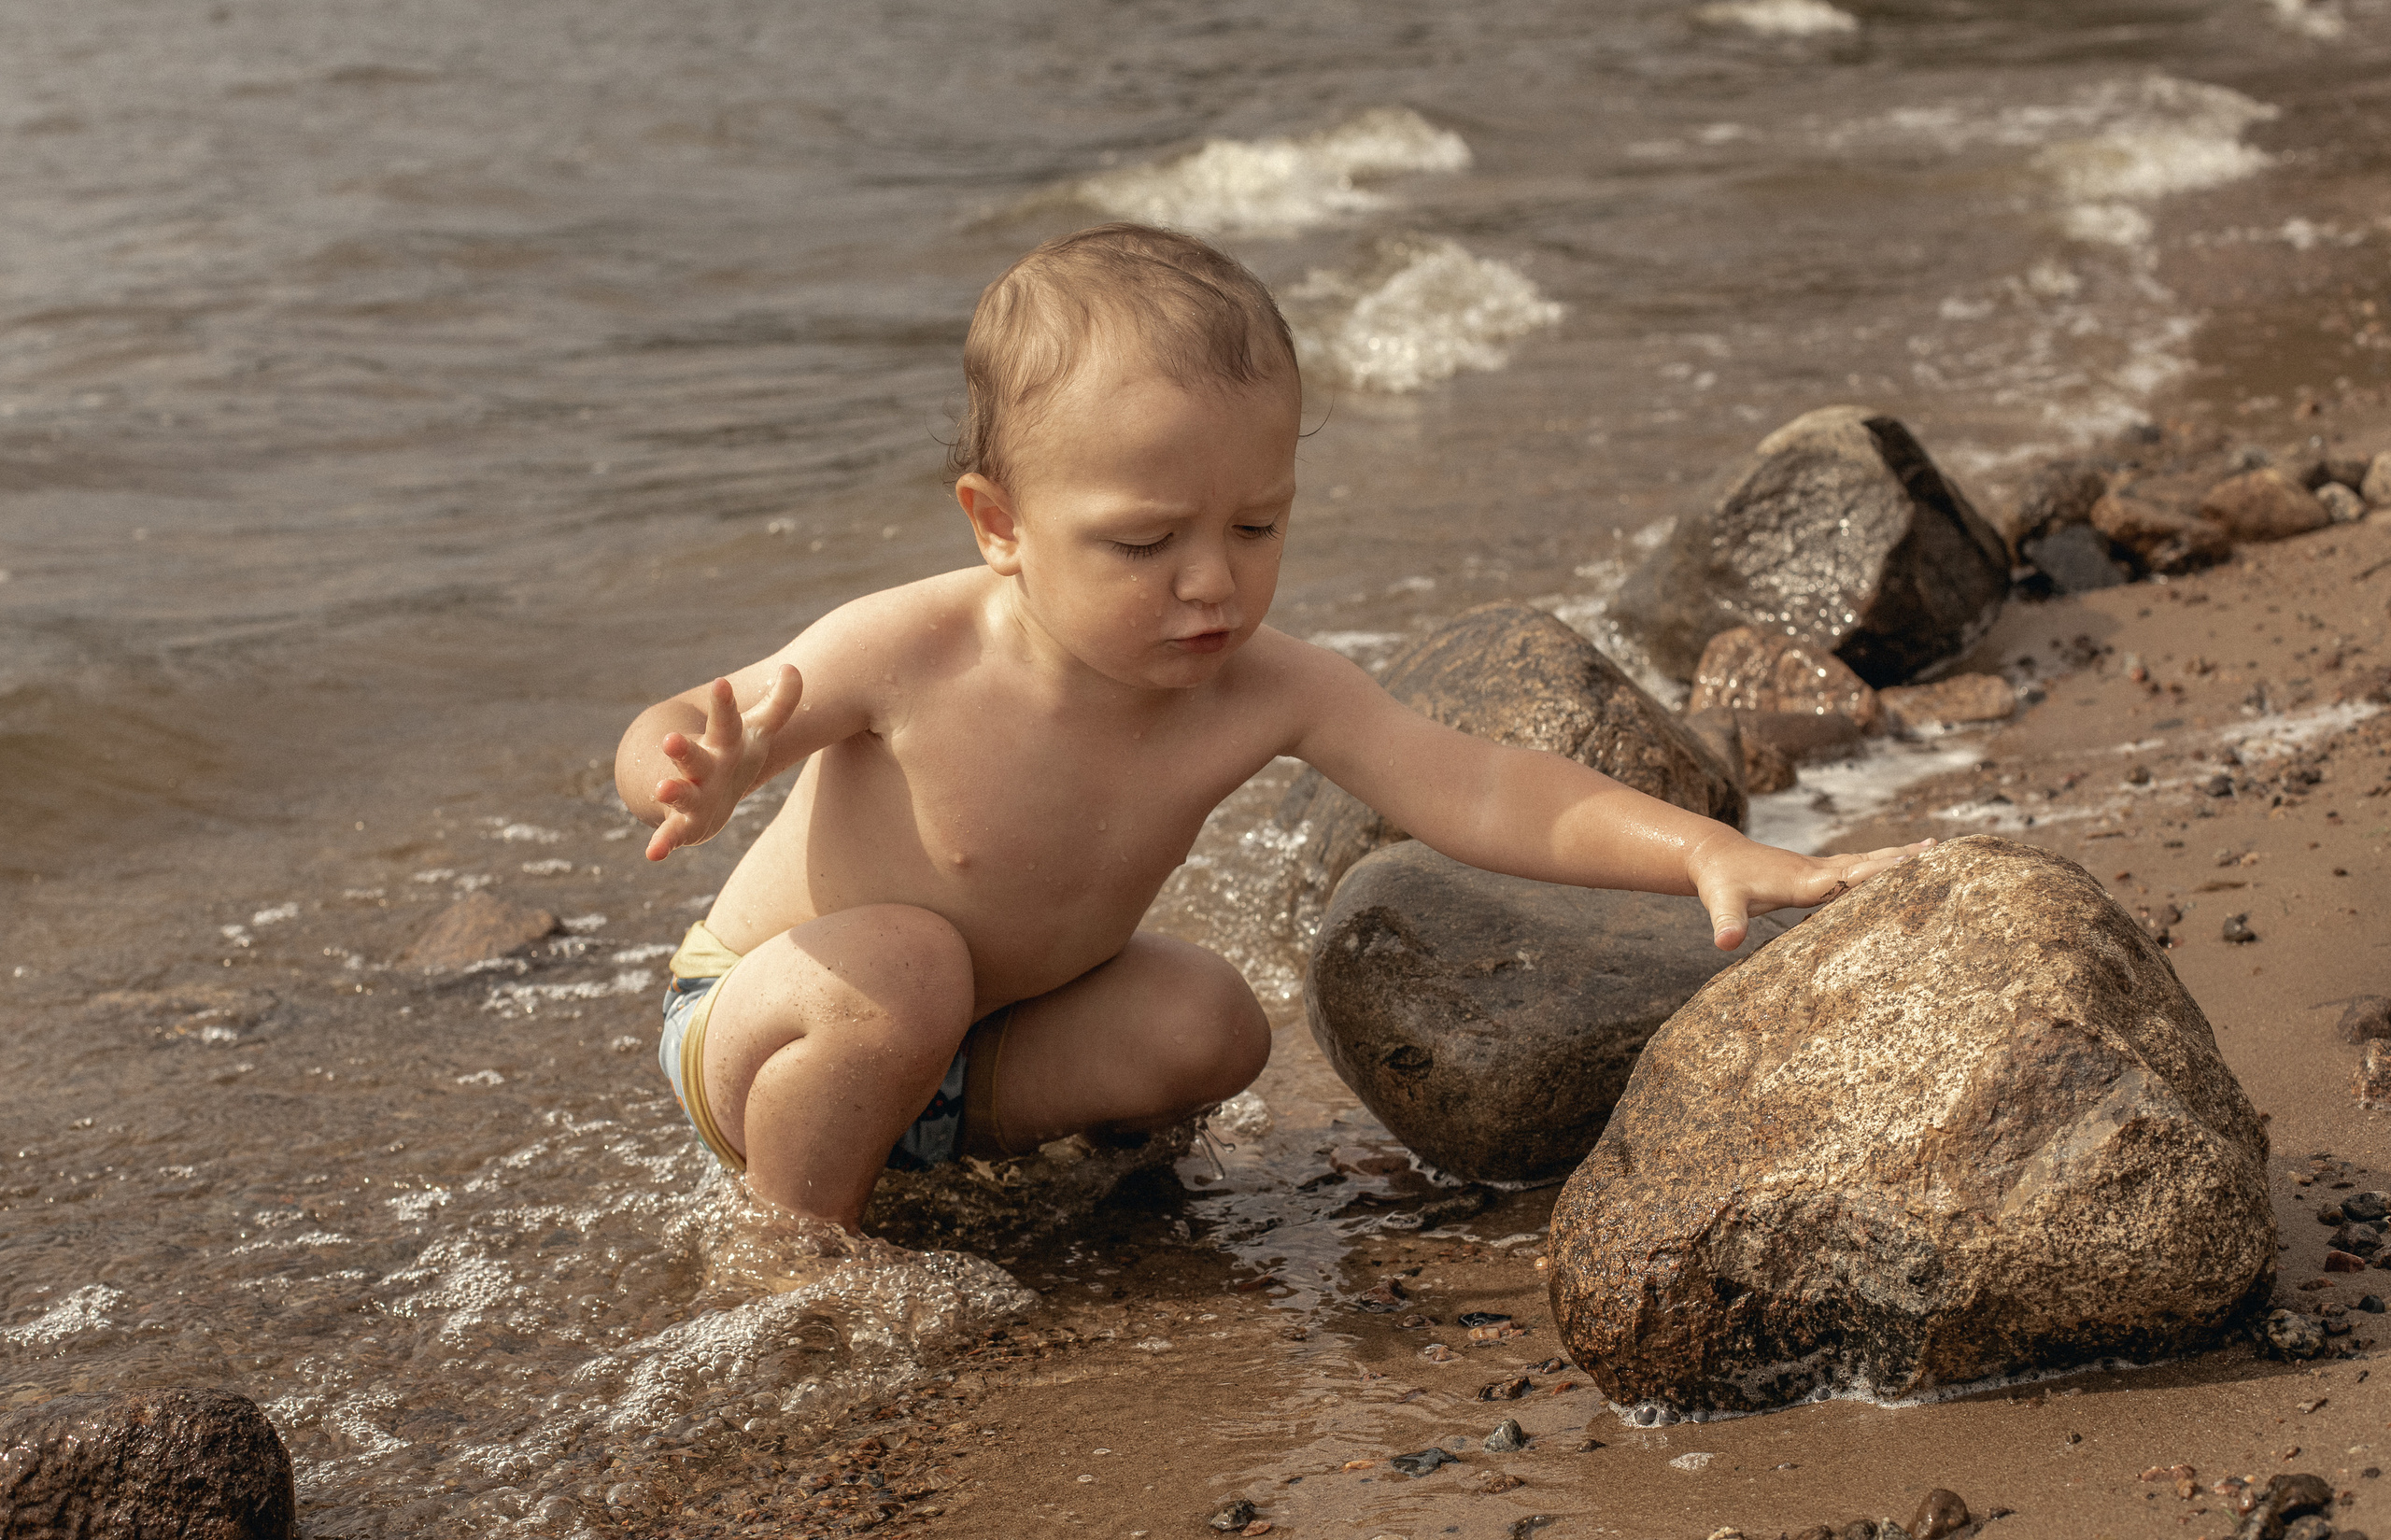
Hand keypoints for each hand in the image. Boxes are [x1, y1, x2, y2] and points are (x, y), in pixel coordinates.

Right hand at [645, 665, 804, 860]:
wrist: (703, 793)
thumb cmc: (733, 755)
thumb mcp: (759, 731)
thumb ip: (780, 702)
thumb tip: (793, 668)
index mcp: (723, 743)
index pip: (726, 721)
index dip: (724, 704)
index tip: (721, 684)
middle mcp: (703, 767)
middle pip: (692, 756)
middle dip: (681, 750)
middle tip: (669, 740)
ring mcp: (692, 795)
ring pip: (680, 793)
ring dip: (672, 792)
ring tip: (661, 789)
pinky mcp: (686, 824)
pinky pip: (674, 834)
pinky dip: (663, 843)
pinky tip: (653, 855)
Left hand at [1689, 835, 1934, 950]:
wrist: (1712, 855)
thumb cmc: (1718, 882)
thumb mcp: (1721, 904)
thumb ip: (1726, 923)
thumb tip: (1724, 942)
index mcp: (1804, 881)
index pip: (1849, 876)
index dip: (1879, 872)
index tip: (1913, 864)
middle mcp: (1816, 870)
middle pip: (1867, 862)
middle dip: (1902, 858)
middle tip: (1943, 850)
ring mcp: (1817, 868)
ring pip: (1864, 861)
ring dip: (1897, 856)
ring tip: (1934, 849)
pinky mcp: (1814, 872)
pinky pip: (1855, 866)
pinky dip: (1879, 864)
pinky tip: (1895, 865)